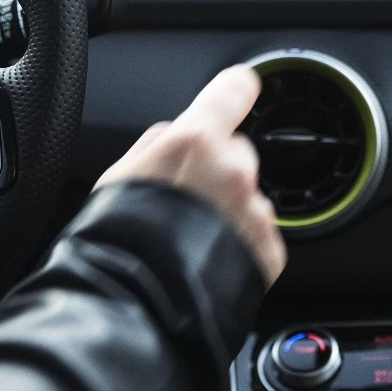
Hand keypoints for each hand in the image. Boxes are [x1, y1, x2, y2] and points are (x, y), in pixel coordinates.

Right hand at [94, 65, 287, 286]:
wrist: (143, 301)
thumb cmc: (122, 241)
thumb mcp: (121, 175)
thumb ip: (157, 143)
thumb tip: (174, 135)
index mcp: (196, 141)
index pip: (233, 90)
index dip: (235, 90)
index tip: (240, 89)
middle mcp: (235, 172)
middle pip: (237, 155)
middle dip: (218, 170)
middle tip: (186, 200)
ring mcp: (255, 213)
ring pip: (248, 198)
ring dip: (229, 210)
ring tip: (195, 238)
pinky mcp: (269, 251)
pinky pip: (257, 234)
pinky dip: (240, 243)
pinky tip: (210, 257)